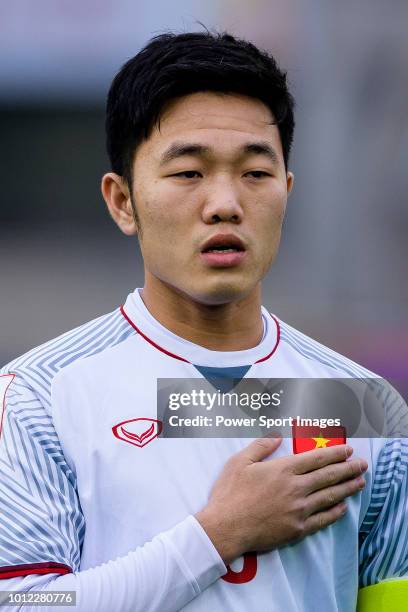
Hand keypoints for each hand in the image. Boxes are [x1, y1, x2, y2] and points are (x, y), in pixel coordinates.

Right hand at [195, 437, 366, 563]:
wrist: (226, 527)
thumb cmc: (230, 493)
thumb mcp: (240, 462)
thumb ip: (260, 446)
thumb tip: (276, 436)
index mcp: (283, 469)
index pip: (317, 458)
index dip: (335, 454)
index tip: (348, 450)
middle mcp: (296, 488)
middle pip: (328, 476)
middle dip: (348, 468)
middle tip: (362, 464)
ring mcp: (299, 510)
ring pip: (330, 496)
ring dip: (347, 488)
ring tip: (360, 482)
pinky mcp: (297, 528)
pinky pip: (322, 519)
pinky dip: (335, 512)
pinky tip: (343, 507)